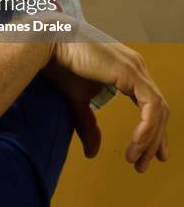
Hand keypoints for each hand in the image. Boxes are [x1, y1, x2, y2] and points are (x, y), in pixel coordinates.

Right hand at [50, 23, 168, 172]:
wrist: (48, 42)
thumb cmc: (60, 63)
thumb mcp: (77, 99)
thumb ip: (88, 123)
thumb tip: (93, 153)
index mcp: (126, 70)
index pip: (150, 103)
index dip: (153, 130)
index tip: (149, 153)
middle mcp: (136, 66)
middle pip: (159, 109)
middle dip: (155, 140)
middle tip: (145, 164)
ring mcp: (135, 68)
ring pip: (159, 110)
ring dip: (151, 139)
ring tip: (137, 159)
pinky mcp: (130, 72)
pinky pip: (151, 106)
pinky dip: (148, 127)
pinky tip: (136, 142)